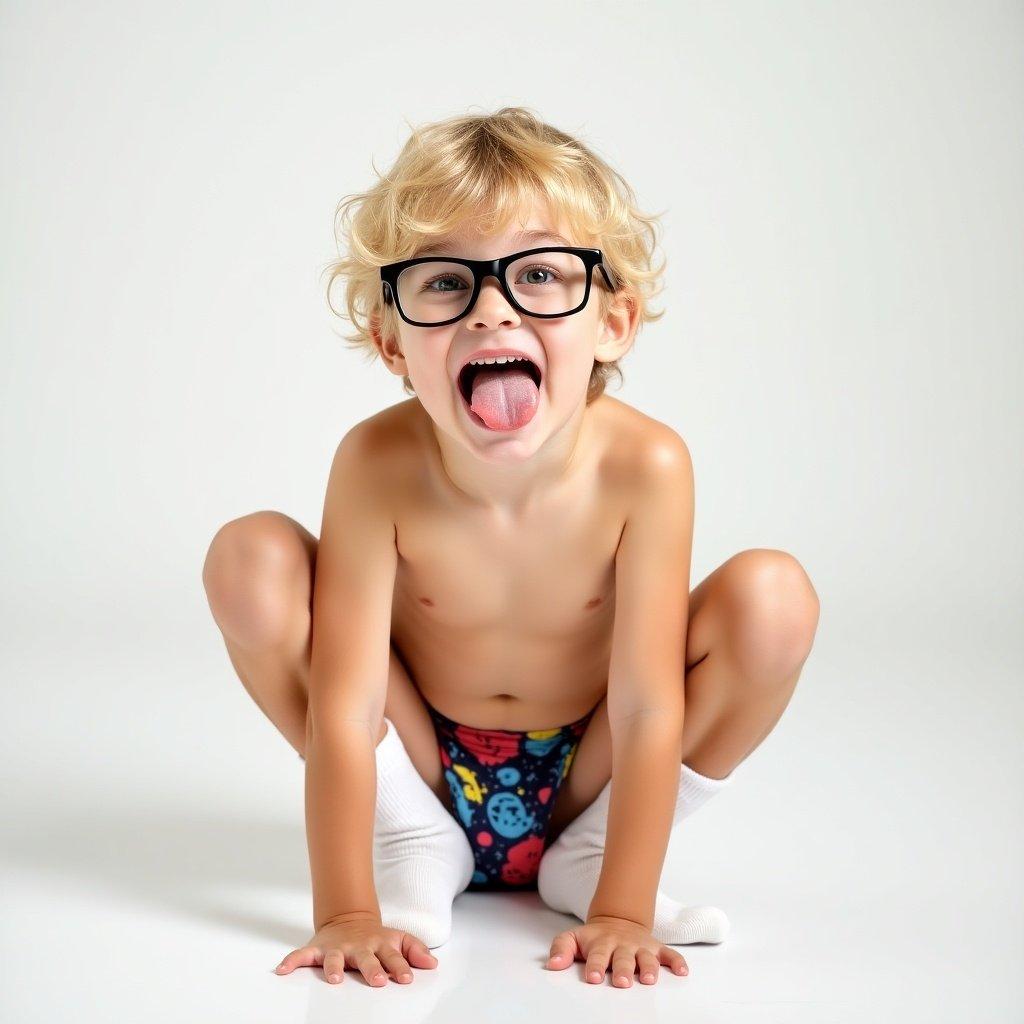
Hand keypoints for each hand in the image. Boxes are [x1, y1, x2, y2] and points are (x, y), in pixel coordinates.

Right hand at [274, 913, 437, 986]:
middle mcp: (359, 947)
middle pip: (366, 959)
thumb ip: (415, 951)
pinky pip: (302, 955)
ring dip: (334, 967)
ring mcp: (338, 948)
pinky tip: (283, 969)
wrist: (349, 918)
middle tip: (377, 981)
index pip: (392, 957)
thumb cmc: (376, 937)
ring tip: (335, 978)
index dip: (400, 967)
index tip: (406, 978)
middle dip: (371, 969)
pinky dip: (292, 961)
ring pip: (334, 958)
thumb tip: (432, 964)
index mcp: (379, 945)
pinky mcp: (318, 948)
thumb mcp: (399, 939)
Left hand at [545, 915, 688, 986]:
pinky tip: (682, 972)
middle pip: (623, 958)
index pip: (597, 956)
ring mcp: (640, 947)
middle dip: (623, 970)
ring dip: (648, 968)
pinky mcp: (656, 948)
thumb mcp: (573, 937)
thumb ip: (560, 948)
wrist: (617, 919)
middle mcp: (622, 945)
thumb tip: (551, 964)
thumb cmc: (594, 938)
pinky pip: (669, 954)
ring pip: (646, 958)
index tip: (593, 978)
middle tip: (622, 982)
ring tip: (648, 979)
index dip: (595, 966)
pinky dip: (677, 962)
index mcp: (601, 943)